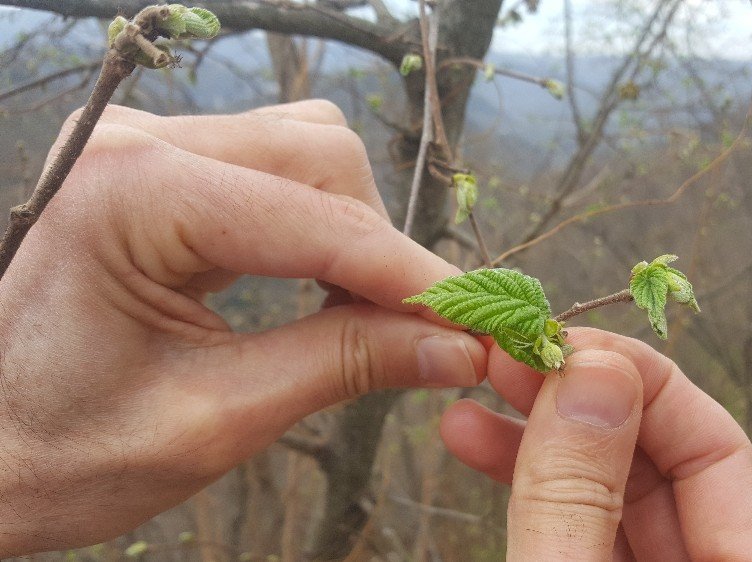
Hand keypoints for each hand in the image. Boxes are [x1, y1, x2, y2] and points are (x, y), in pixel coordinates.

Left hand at [0, 101, 486, 554]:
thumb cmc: (50, 453)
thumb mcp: (211, 422)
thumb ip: (340, 367)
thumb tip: (454, 347)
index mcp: (130, 195)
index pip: (318, 220)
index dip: (411, 277)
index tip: (479, 324)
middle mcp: (136, 143)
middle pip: (321, 157)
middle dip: (382, 246)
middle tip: (421, 330)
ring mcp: (141, 147)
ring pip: (303, 151)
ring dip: (352, 228)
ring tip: (369, 313)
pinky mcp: (153, 169)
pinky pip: (267, 171)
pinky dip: (316, 225)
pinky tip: (324, 286)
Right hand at [441, 328, 751, 560]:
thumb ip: (579, 498)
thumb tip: (595, 370)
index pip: (717, 451)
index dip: (641, 383)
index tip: (562, 343)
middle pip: (657, 465)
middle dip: (576, 402)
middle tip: (508, 356)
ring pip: (606, 494)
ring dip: (536, 439)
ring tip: (471, 397)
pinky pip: (573, 527)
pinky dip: (527, 487)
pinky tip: (476, 442)